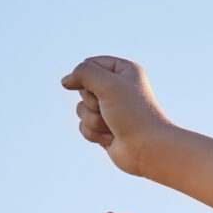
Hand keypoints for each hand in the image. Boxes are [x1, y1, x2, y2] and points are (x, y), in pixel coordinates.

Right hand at [62, 56, 172, 175]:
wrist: (147, 149)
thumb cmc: (133, 114)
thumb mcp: (107, 84)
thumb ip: (83, 73)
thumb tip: (66, 81)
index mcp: (124, 71)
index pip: (90, 63)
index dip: (86, 75)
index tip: (100, 87)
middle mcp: (118, 89)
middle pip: (83, 88)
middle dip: (92, 101)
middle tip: (111, 109)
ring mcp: (110, 110)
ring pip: (81, 109)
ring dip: (93, 120)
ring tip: (112, 126)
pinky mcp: (104, 129)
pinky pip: (83, 126)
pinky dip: (94, 133)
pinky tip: (111, 138)